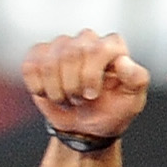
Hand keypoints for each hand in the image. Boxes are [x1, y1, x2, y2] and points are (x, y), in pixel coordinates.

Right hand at [23, 31, 149, 148]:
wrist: (85, 126)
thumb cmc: (111, 111)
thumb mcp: (132, 101)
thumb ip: (136, 79)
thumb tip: (123, 61)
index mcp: (112, 46)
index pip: (96, 49)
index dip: (89, 75)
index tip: (92, 95)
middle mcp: (86, 40)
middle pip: (69, 53)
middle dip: (72, 86)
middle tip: (79, 100)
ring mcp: (61, 45)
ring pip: (48, 62)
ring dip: (55, 89)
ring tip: (66, 98)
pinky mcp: (39, 56)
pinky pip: (30, 66)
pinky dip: (38, 86)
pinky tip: (49, 93)